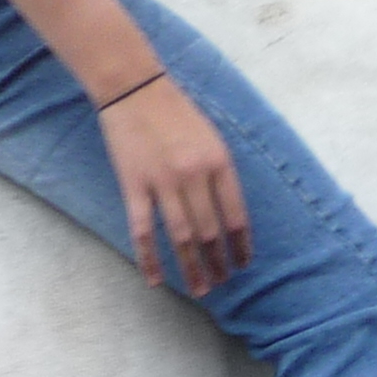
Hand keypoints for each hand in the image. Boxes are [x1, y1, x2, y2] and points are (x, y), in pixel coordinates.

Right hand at [96, 73, 250, 293]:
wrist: (134, 87)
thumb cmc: (175, 110)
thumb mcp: (212, 137)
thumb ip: (221, 172)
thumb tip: (229, 213)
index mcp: (219, 162)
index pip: (236, 214)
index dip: (240, 244)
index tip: (242, 263)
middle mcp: (195, 175)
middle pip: (210, 231)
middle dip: (217, 262)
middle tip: (220, 283)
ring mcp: (163, 182)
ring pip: (181, 237)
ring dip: (191, 268)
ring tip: (199, 290)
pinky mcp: (134, 185)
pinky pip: (143, 231)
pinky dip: (149, 259)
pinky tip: (155, 280)